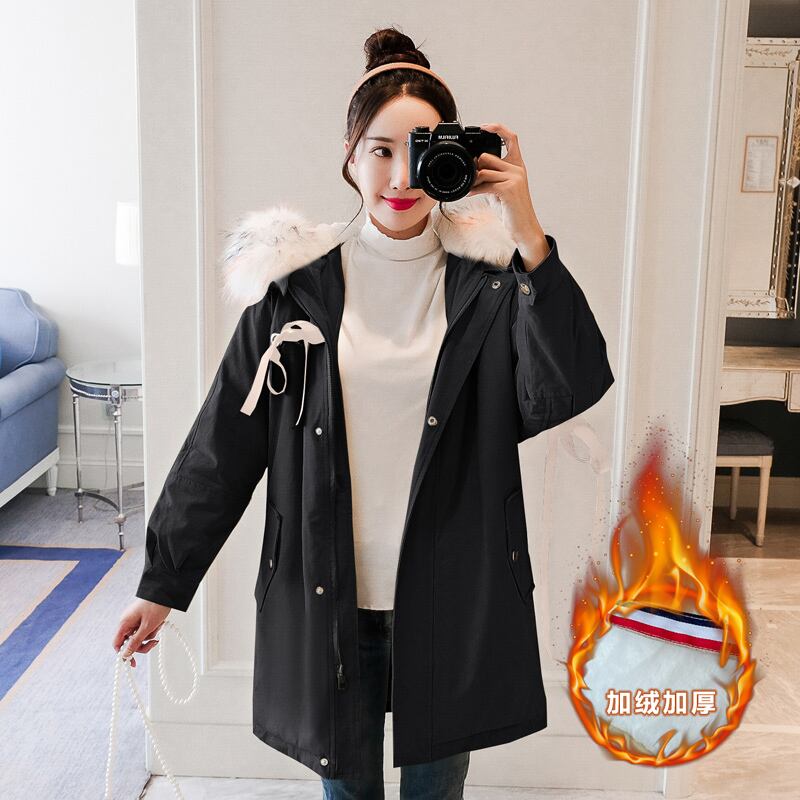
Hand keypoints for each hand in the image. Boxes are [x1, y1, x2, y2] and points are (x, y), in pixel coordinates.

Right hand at [112, 598, 170, 667]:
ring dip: (150, 635)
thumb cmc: (155, 606)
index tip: (132, 662)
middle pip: (130, 642)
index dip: (123, 654)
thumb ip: (135, 642)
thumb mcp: (147, 627)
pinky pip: (145, 630)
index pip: (117, 643)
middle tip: (153, 643)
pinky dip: (152, 630)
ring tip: (158, 626)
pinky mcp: (142, 619)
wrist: (166, 592)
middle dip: (142, 644)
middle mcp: (127, 622)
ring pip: (139, 636)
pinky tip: (159, 624)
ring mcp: (135, 620)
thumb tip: (125, 654)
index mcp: (124, 623)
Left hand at [469, 122, 548, 268]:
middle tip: (469, 179)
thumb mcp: (500, 189)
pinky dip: (474, 190)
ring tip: (469, 189)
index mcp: (517, 165)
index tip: (484, 127)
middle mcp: (517, 168)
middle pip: (487, 156)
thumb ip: (491, 176)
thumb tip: (475, 168)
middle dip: (475, 168)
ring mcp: (514, 178)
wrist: (523, 227)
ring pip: (483, 170)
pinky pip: (484, 184)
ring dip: (472, 181)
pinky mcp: (508, 189)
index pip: (511, 138)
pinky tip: (470, 194)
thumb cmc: (511, 209)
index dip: (498, 128)